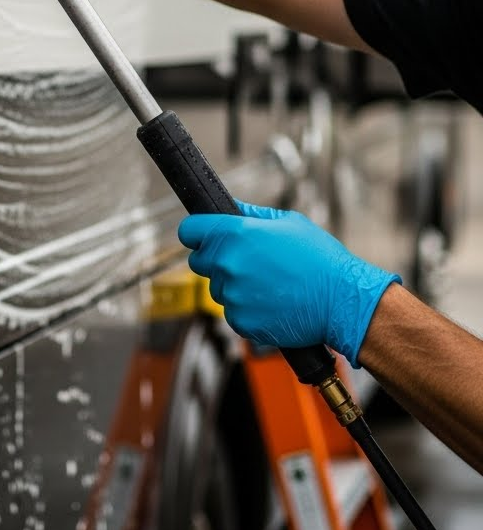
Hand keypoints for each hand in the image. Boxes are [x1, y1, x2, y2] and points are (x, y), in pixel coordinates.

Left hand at [178, 202, 399, 366]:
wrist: (341, 300)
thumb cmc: (319, 257)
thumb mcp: (287, 222)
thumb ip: (251, 215)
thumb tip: (230, 207)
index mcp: (235, 234)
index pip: (189, 231)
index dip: (196, 233)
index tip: (203, 237)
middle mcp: (228, 264)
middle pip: (199, 262)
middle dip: (215, 261)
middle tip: (246, 262)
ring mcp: (232, 295)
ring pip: (218, 289)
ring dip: (234, 287)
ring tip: (268, 284)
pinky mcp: (241, 322)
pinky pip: (233, 313)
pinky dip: (247, 310)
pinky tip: (272, 303)